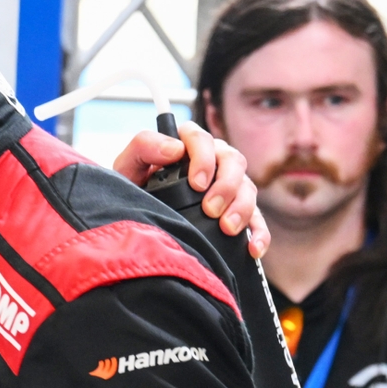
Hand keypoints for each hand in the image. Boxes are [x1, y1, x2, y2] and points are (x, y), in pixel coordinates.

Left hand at [111, 121, 269, 258]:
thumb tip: (175, 149)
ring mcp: (228, 185)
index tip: (196, 184)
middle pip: (234, 161)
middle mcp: (213, 160)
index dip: (204, 159)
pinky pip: (257, 219)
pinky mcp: (237, 210)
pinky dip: (258, 233)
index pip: (203, 140)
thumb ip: (143, 148)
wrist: (134, 219)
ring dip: (242, 208)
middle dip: (226, 186)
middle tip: (211, 209)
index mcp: (187, 144)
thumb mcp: (128, 167)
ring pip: (248, 188)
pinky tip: (253, 248)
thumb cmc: (132, 188)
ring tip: (228, 228)